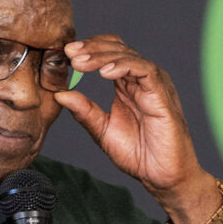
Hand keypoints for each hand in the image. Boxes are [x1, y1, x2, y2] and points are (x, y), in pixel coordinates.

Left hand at [56, 35, 204, 199]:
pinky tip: (105, 72)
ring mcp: (154, 85)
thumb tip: (59, 94)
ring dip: (103, 56)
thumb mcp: (102, 130)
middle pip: (118, 49)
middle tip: (70, 52)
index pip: (109, 54)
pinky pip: (145, 70)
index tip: (65, 53)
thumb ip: (84, 111)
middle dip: (92, 48)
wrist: (161, 176)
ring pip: (129, 56)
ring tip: (81, 62)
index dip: (89, 49)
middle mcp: (141, 81)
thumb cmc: (138, 154)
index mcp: (127, 86)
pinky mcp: (163, 93)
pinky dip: (124, 66)